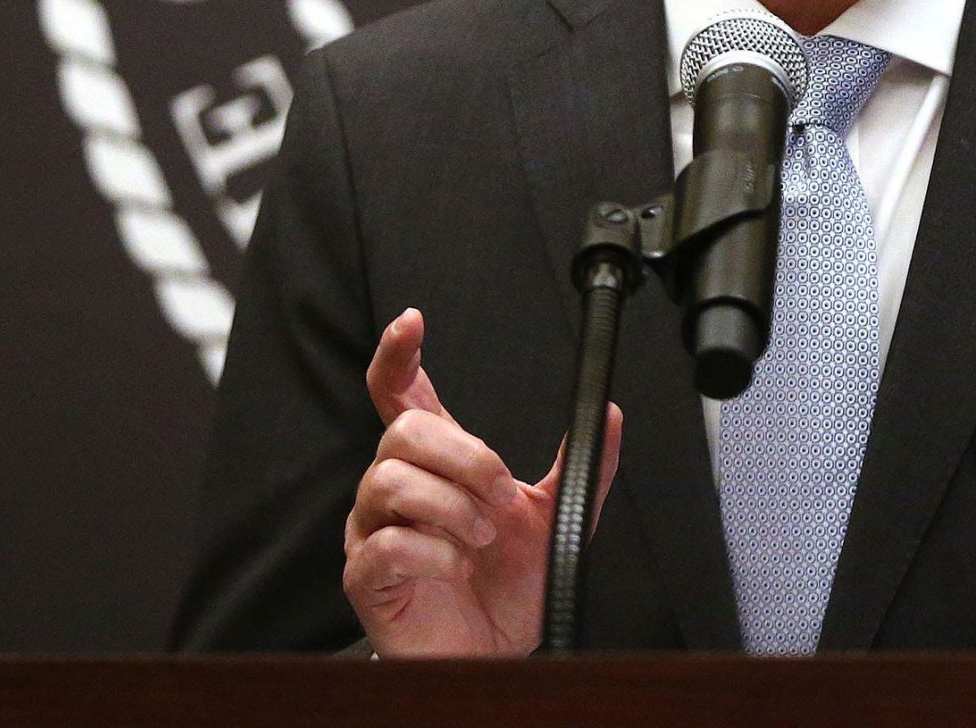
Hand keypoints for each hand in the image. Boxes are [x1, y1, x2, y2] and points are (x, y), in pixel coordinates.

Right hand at [342, 307, 622, 657]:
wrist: (491, 652)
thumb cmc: (508, 586)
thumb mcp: (554, 518)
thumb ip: (580, 466)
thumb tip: (609, 413)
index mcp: (434, 463)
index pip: (399, 393)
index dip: (398, 354)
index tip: (413, 322)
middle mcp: (394, 487)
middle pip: (404, 431)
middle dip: (465, 457)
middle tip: (501, 494)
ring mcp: (373, 530)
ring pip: (391, 481)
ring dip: (453, 506)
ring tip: (482, 537)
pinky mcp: (366, 576)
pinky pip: (386, 545)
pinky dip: (434, 553)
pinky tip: (457, 567)